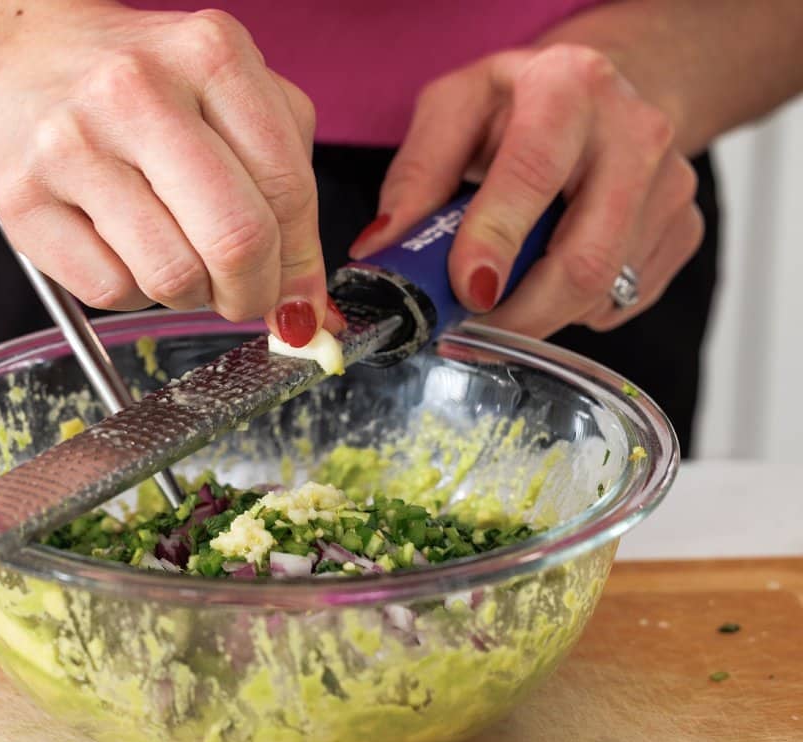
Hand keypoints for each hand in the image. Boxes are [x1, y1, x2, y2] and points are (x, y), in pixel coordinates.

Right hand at [0, 4, 336, 344]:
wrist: (16, 57)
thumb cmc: (137, 85)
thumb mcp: (225, 92)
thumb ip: (282, 177)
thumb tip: (306, 300)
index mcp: (210, 52)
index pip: (288, 188)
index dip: (301, 262)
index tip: (298, 295)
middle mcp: (137, 91)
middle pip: (235, 239)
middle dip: (254, 292)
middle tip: (245, 298)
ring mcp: (72, 144)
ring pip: (172, 277)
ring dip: (191, 295)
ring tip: (179, 261)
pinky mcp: (21, 199)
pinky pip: (109, 291)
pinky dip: (131, 292)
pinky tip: (124, 252)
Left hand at [348, 44, 703, 337]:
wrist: (600, 92)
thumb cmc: (517, 102)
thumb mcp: (452, 111)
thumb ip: (416, 178)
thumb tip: (381, 251)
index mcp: (567, 88)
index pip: (533, 175)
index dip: (497, 242)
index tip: (465, 291)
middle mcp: (634, 133)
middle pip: (584, 257)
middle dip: (518, 313)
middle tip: (467, 330)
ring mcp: (670, 186)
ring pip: (601, 290)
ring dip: (538, 315)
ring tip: (498, 299)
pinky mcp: (684, 229)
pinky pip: (620, 301)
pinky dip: (572, 308)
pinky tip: (547, 275)